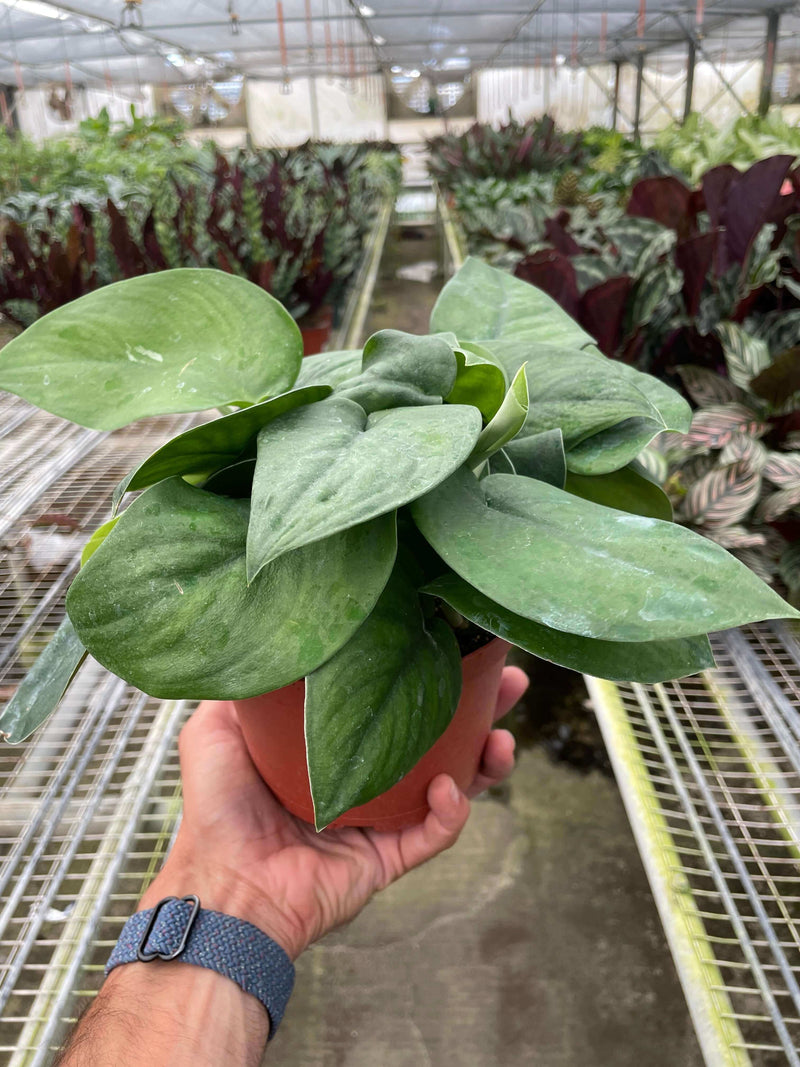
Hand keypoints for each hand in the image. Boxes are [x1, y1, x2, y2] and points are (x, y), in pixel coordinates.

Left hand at [141, 666, 527, 959]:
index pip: (391, 702)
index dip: (425, 674)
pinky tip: (451, 788)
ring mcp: (380, 821)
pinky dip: (451, 812)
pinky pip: (434, 834)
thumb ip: (245, 689)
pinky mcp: (388, 859)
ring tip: (502, 738)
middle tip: (509, 681)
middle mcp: (363, 779)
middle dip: (479, 709)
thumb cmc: (216, 811)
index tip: (455, 643)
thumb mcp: (217, 729)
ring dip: (485, 760)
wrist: (223, 887)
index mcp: (331, 747)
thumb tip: (264, 639)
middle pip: (437, 737)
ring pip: (452, 783)